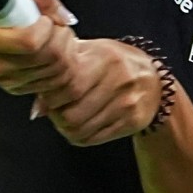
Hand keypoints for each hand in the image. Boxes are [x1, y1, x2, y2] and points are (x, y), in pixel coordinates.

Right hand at [0, 0, 77, 95]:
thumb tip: (65, 19)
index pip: (29, 40)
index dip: (47, 27)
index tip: (44, 18)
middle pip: (48, 56)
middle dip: (61, 36)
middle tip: (55, 24)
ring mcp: (4, 80)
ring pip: (56, 70)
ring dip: (65, 49)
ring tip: (54, 35)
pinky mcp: (15, 88)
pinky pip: (54, 82)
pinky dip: (62, 65)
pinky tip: (51, 50)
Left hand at [32, 38, 161, 146]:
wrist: (154, 79)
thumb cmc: (114, 62)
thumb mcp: (90, 53)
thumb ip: (61, 72)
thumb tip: (38, 107)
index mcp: (105, 58)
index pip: (68, 87)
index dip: (51, 96)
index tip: (48, 95)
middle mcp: (119, 81)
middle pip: (72, 114)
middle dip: (56, 115)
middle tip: (55, 109)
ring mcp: (127, 104)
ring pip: (80, 130)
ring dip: (65, 128)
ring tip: (66, 116)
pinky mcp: (132, 122)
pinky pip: (93, 139)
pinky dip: (80, 136)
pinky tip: (81, 124)